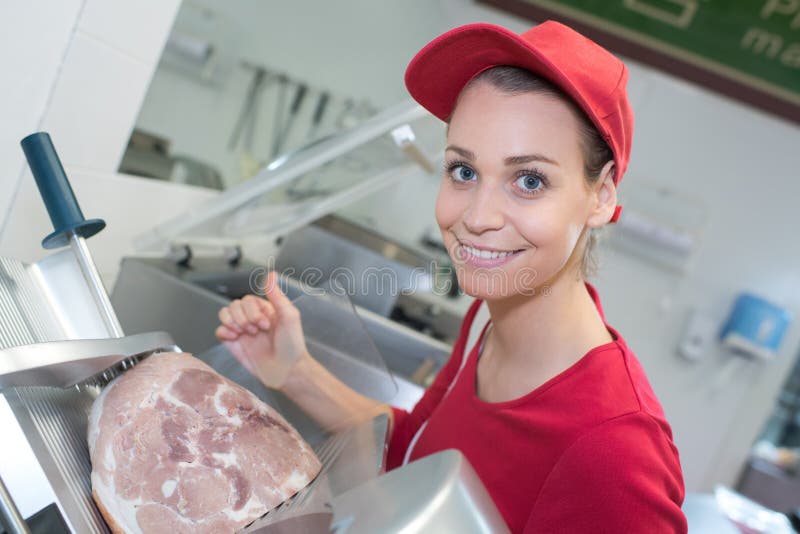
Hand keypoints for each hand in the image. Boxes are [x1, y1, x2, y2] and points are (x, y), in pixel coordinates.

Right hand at [215, 271, 308, 388]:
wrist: (286, 371)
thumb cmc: (292, 345)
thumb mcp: (289, 316)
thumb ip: (277, 295)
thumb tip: (271, 275)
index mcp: (264, 309)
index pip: (247, 299)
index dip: (252, 311)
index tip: (265, 325)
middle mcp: (252, 318)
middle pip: (234, 305)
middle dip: (243, 318)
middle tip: (256, 331)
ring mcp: (242, 331)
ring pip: (224, 314)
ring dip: (232, 322)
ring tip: (243, 334)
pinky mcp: (234, 344)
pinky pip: (219, 331)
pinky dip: (224, 332)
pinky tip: (236, 338)